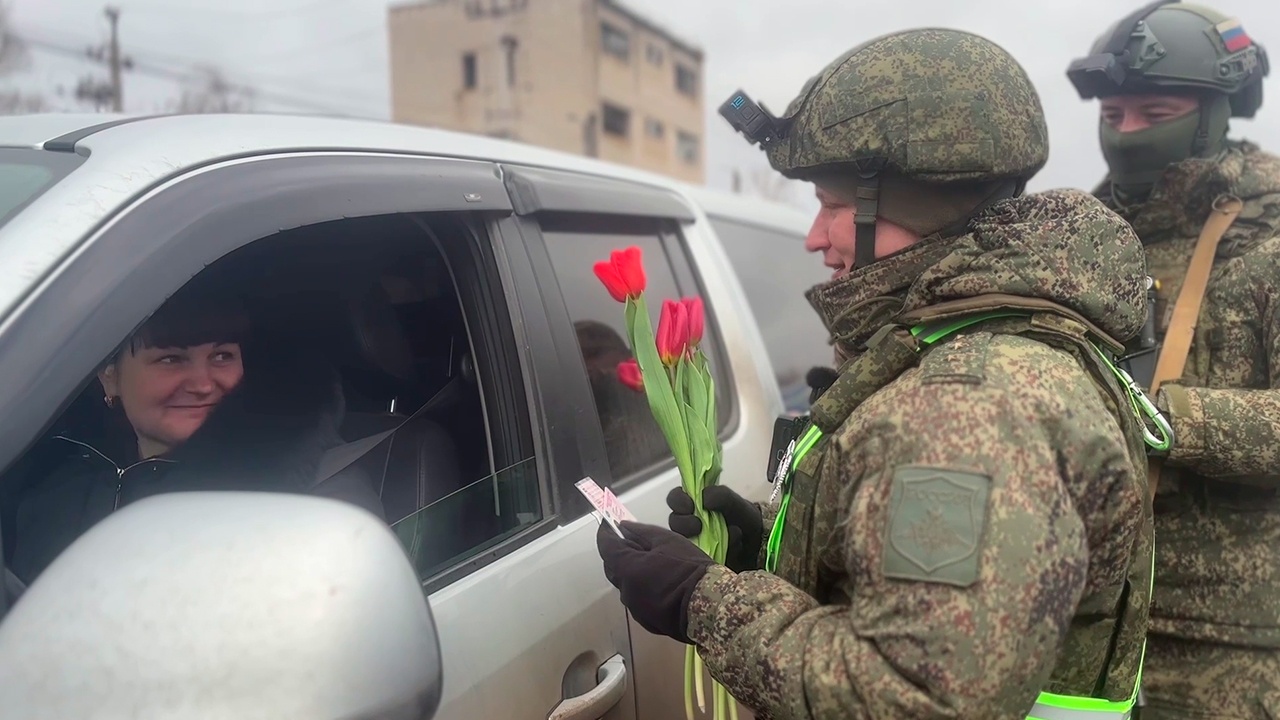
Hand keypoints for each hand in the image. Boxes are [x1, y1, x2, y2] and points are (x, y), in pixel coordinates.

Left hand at [596, 521, 714, 643]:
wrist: (710, 606)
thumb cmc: (689, 569)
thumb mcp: (668, 541)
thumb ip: (641, 532)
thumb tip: (623, 526)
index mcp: (628, 569)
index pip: (606, 547)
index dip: (605, 532)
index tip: (609, 522)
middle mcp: (625, 591)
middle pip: (613, 567)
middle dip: (619, 551)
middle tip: (634, 539)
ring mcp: (635, 608)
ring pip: (626, 584)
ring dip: (632, 570)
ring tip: (652, 561)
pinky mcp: (646, 620)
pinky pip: (637, 598)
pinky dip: (642, 587)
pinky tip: (660, 582)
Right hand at [667, 485, 762, 571]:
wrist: (761, 546)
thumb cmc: (746, 521)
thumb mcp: (738, 504)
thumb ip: (723, 496)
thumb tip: (703, 499)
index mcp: (696, 504)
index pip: (676, 498)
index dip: (677, 500)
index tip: (689, 505)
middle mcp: (690, 523)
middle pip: (674, 522)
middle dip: (683, 523)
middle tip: (697, 526)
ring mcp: (693, 543)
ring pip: (681, 542)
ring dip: (698, 540)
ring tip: (720, 540)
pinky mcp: (698, 561)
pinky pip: (695, 560)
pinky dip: (711, 554)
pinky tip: (726, 552)